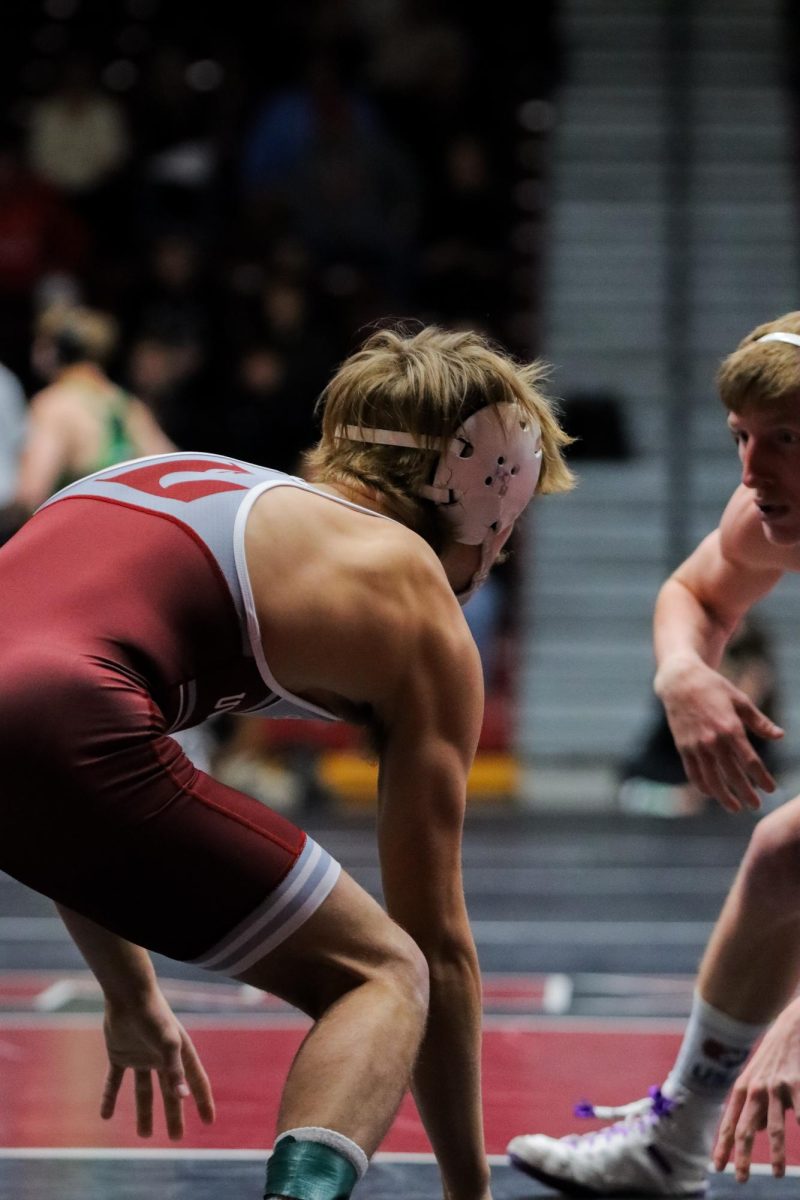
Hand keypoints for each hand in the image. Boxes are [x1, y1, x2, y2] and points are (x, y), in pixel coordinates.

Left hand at [101, 988, 214, 1138]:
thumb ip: (175, 1069)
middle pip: (169, 1092)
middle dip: (173, 1115)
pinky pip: (115, 1081)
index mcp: (178, 1053)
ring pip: (143, 1091)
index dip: (203, 1100)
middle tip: (176, 1138)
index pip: (195, 1081)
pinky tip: (105, 1115)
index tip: (209, 1121)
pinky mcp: (119, 1055)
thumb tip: (183, 1096)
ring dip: (144, 1112)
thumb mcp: (168, 1042)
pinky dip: (109, 1097)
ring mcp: (140, 1057)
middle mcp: (161, 1058)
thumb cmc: (154, 1015)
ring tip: (144, 1135)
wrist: (128, 995)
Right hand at [658, 659, 782, 812]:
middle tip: (756, 805)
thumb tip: (780, 736)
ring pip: (711, 780)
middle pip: (732, 775)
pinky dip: (703, 786)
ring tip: (735, 807)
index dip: (762, 778)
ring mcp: (696, 746)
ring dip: (724, 797)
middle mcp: (713, 741)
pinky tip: (712, 794)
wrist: (680, 681)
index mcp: (730, 728)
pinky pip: (693, 773)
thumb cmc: (714, 688)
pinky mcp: (683, 748)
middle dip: (746, 793)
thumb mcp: (740, 700)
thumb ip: (759, 721)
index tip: (771, 789)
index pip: (750, 761)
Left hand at [713, 1001, 799, 1180]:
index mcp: (743, 1090)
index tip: (717, 1167)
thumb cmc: (774, 1058)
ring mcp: (775, 1087)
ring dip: (776, 1154)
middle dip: (742, 1156)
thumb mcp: (757, 1079)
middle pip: (745, 1128)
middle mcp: (755, 1089)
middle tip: (740, 1179)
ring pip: (775, 1128)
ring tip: (778, 1174)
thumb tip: (756, 1130)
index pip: (730, 1123)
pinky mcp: (796, 1083)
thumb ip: (754, 1105)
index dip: (723, 1146)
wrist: (791, 1027)